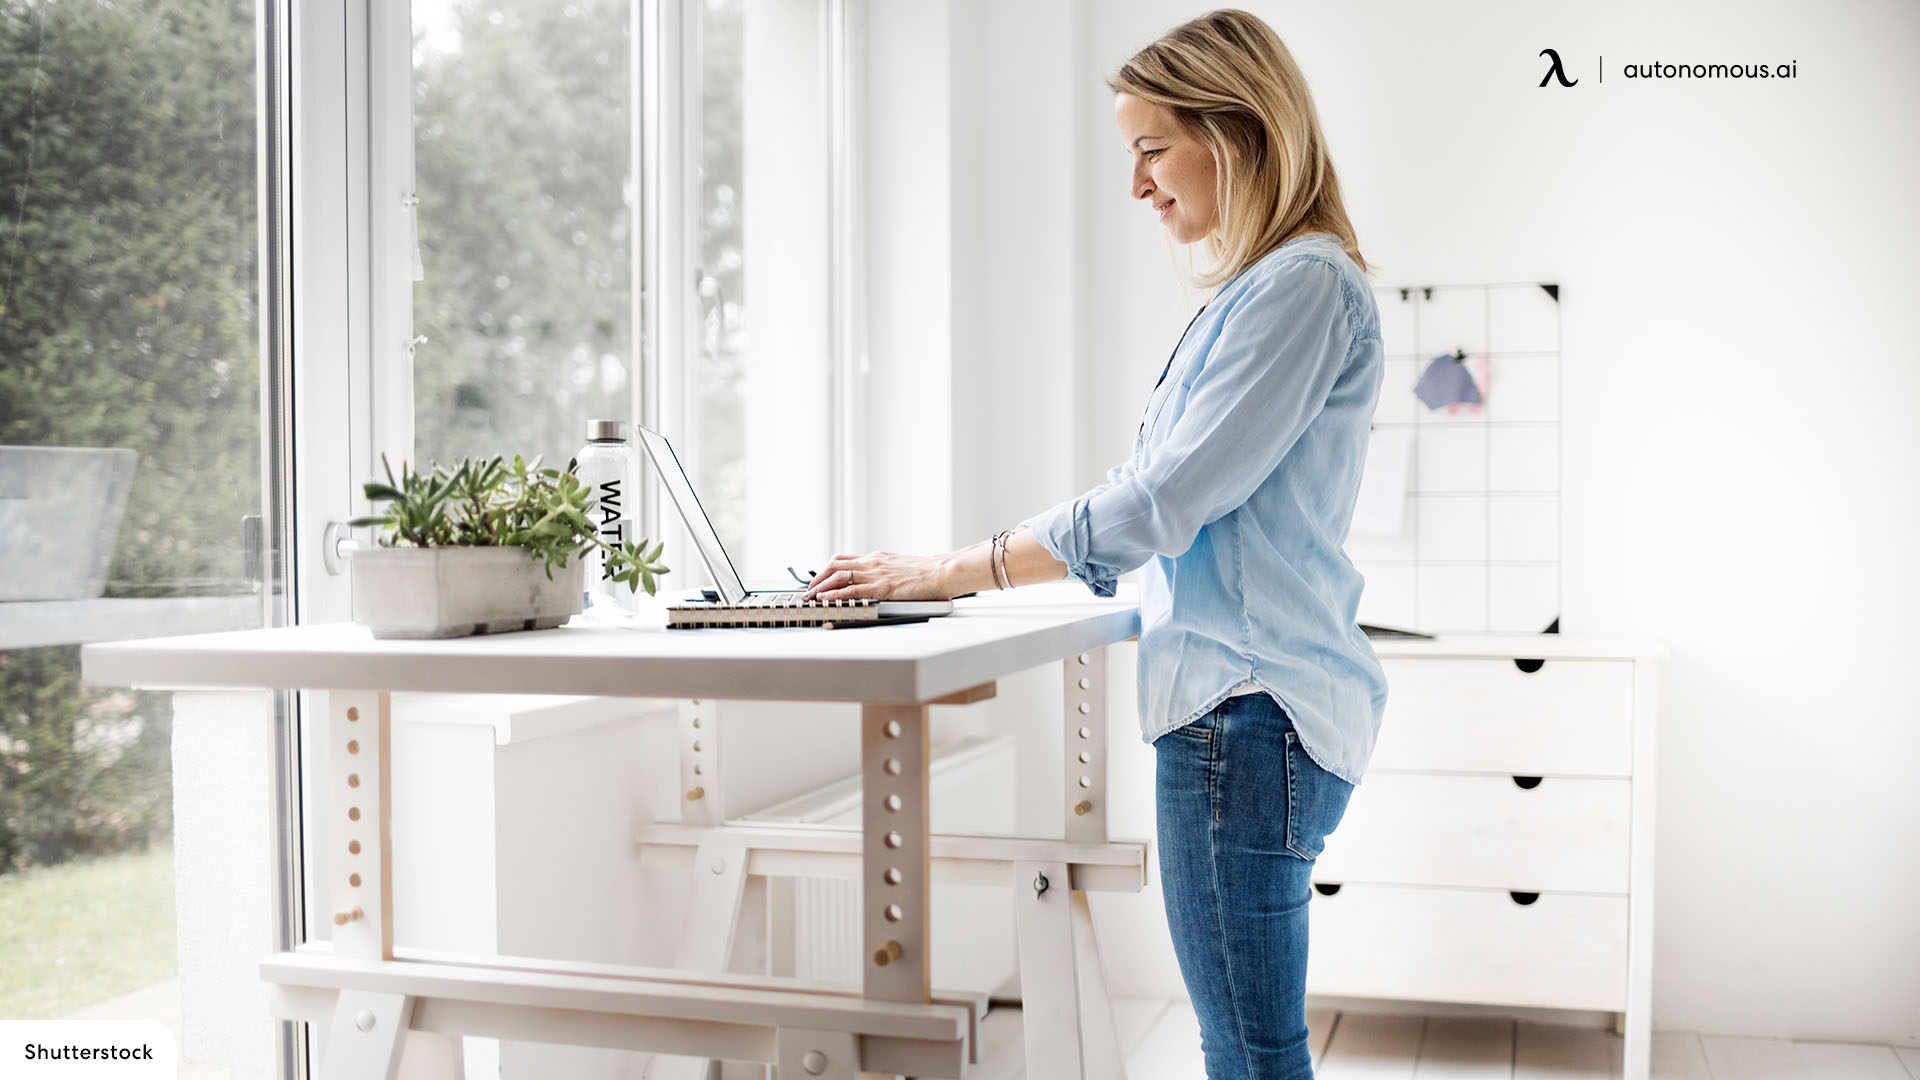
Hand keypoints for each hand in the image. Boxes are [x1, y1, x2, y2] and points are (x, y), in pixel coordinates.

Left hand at [805, 551, 951, 601]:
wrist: (944, 571)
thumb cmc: (929, 573)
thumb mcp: (901, 568)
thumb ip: (886, 572)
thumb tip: (879, 582)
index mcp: (877, 558)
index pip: (843, 559)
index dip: (826, 570)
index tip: (818, 579)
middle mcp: (873, 562)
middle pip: (834, 565)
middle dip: (817, 578)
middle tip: (808, 590)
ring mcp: (876, 574)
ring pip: (839, 576)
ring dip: (820, 587)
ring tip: (809, 596)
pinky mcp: (883, 587)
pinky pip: (852, 590)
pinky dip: (835, 594)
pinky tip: (824, 599)